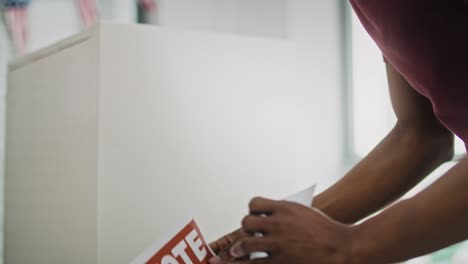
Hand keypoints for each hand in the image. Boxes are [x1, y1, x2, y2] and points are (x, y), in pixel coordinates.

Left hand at [215, 197, 354, 263]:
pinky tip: (247, 263)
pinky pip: (255, 263)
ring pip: (246, 244)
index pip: (255, 203)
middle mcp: (278, 224)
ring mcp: (278, 244)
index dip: (252, 211)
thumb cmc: (326, 231)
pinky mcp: (280, 262)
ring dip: (240, 248)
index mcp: (284, 208)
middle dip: (245, 229)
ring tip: (238, 251)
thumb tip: (268, 216)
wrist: (342, 248)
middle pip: (247, 222)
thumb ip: (285, 212)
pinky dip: (249, 263)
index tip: (254, 217)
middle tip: (247, 236)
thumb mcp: (304, 212)